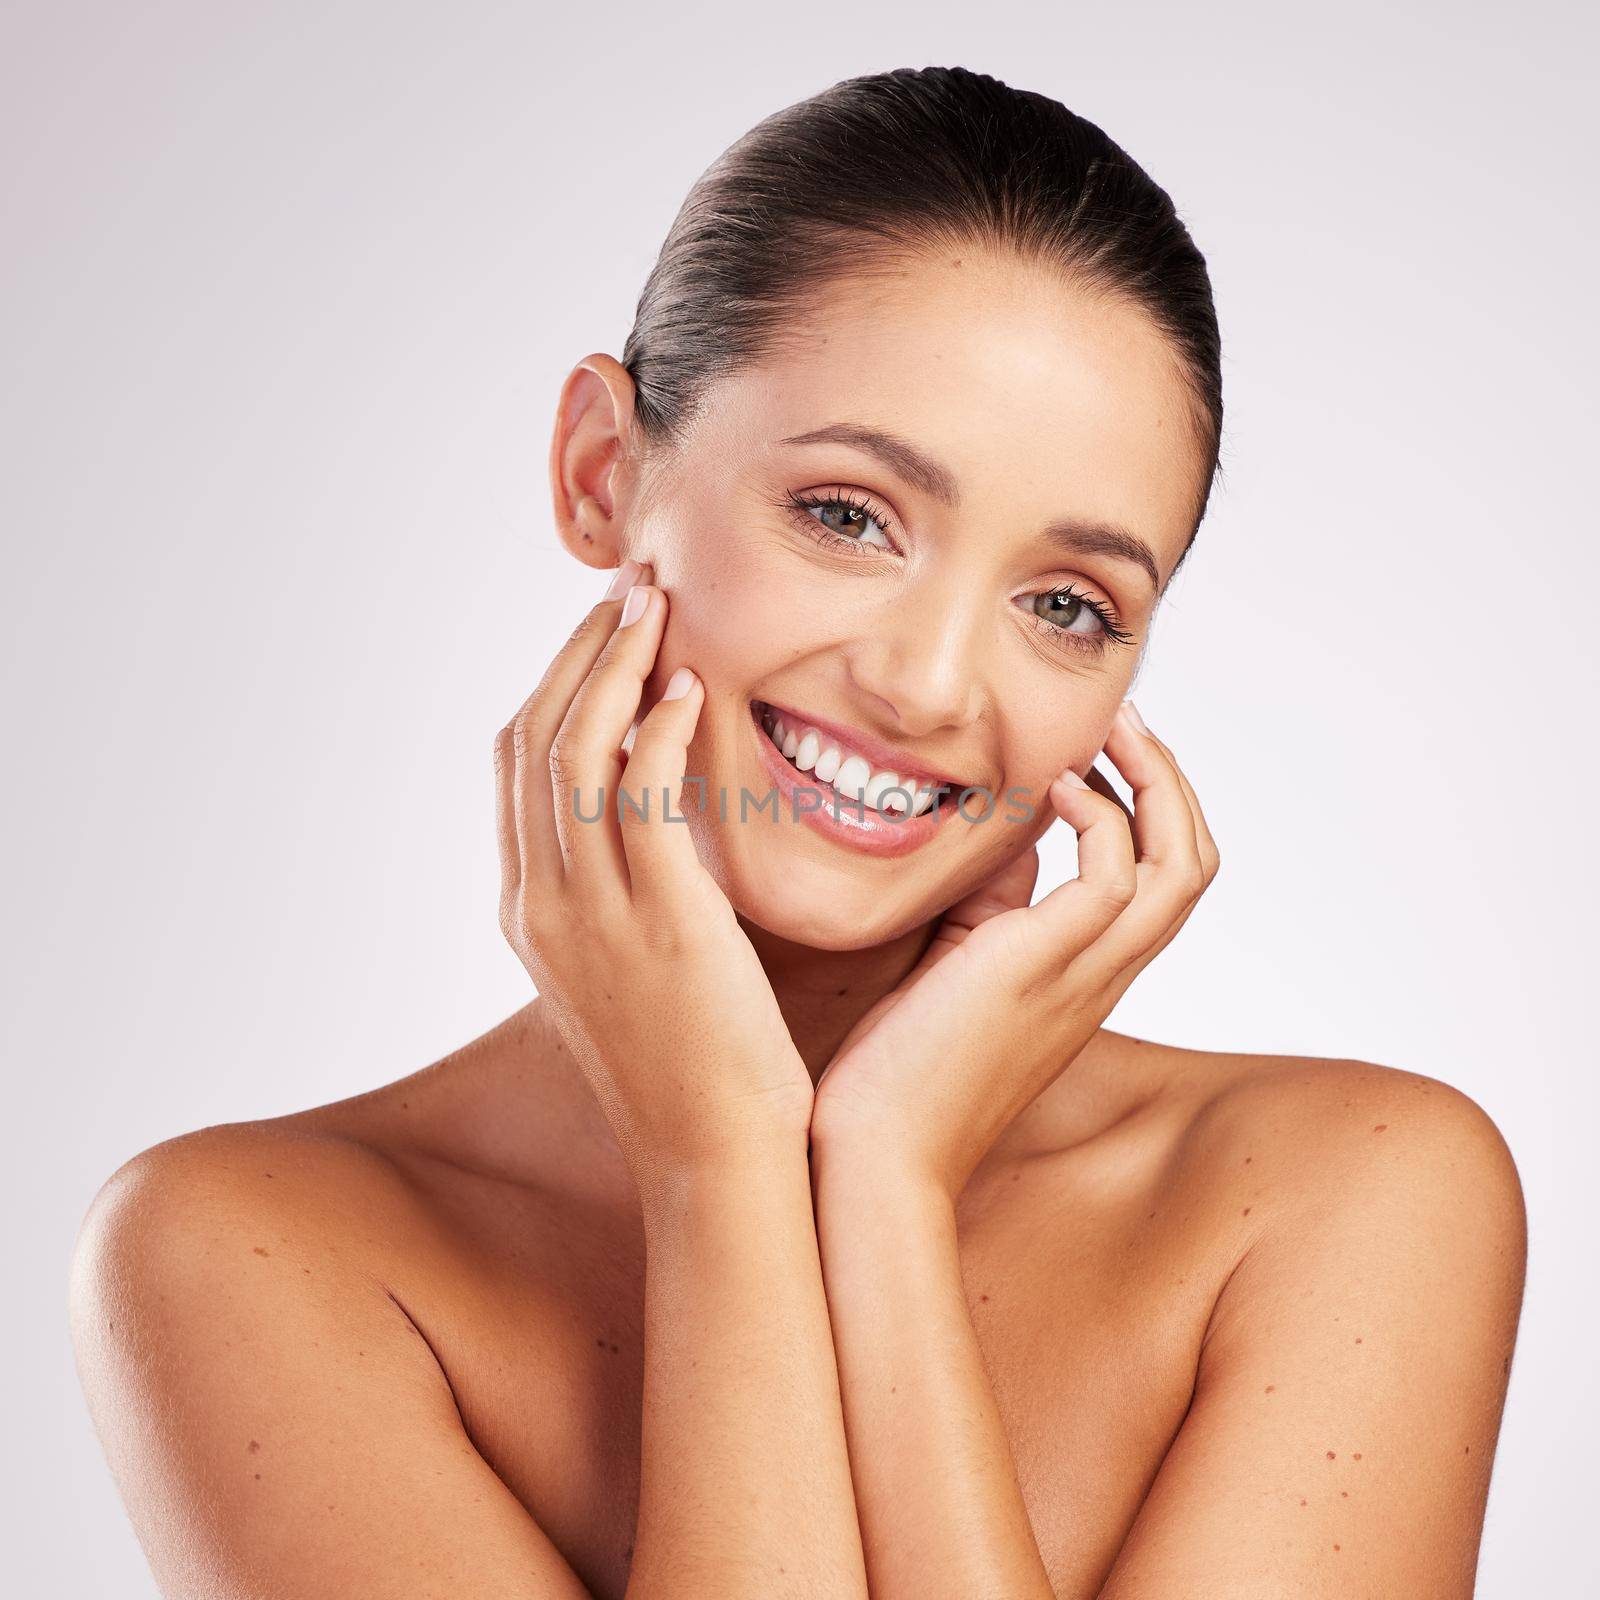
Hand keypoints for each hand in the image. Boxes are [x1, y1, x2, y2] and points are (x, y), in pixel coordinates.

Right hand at [495, 561, 813, 1188]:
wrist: (715, 1160)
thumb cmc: (693, 1068)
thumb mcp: (630, 971)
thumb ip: (623, 896)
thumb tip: (652, 829)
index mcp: (531, 913)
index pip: (520, 767)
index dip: (556, 684)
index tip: (602, 631)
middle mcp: (542, 903)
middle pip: (537, 739)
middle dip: (579, 651)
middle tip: (628, 588)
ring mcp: (590, 913)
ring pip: (576, 751)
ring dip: (611, 664)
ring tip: (654, 604)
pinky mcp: (658, 920)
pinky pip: (638, 796)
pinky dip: (654, 729)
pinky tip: (686, 686)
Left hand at [809, 701, 1219, 1198]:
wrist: (877, 1155)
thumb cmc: (899, 1074)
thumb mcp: (957, 971)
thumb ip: (994, 909)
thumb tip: (1007, 839)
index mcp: (1085, 979)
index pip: (1160, 885)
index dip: (1152, 812)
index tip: (1104, 755)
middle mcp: (1100, 976)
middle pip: (1193, 865)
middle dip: (1171, 782)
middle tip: (1126, 724)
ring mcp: (1080, 974)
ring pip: (1180, 865)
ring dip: (1156, 783)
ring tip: (1109, 734)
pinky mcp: (1041, 967)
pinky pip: (1114, 875)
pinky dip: (1099, 815)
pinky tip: (1049, 788)